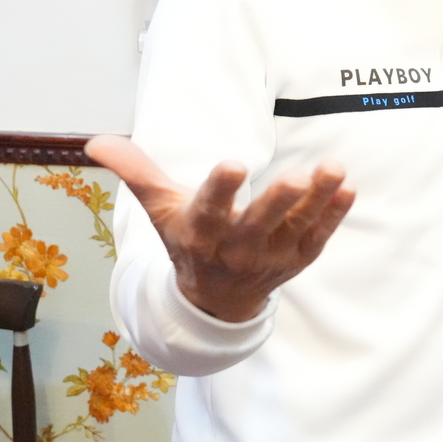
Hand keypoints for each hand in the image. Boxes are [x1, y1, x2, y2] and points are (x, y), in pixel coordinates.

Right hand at [85, 135, 355, 321]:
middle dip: (275, 202)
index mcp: (198, 233)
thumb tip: (95, 141)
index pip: (209, 210)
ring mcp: (269, 258)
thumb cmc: (188, 239)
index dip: (220, 189)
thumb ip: (135, 171)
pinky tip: (347, 189)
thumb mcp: (160, 208)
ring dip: (316, 201)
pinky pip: (317, 237)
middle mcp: (234, 249)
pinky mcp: (296, 260)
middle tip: (295, 176)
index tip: (233, 164)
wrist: (215, 301)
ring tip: (333, 170)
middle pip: (257, 225)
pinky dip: (333, 216)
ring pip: (294, 228)